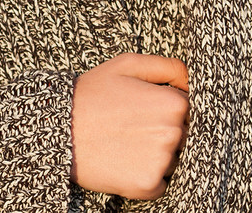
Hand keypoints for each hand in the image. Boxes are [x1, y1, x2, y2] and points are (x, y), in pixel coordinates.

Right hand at [70, 53, 188, 199]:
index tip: (142, 106)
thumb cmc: (93, 92)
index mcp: (173, 103)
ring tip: (125, 140)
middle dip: (162, 130)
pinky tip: (124, 159)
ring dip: (156, 153)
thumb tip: (191, 79)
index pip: (186, 108)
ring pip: (172, 159)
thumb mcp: (127, 65)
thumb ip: (167, 66)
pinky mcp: (148, 186)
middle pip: (182, 135)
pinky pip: (160, 182)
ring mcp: (161, 161)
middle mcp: (173, 133)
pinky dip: (146, 174)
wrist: (59, 128)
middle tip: (131, 124)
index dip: (163, 105)